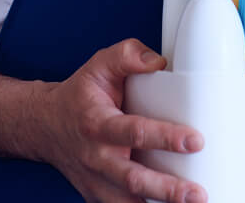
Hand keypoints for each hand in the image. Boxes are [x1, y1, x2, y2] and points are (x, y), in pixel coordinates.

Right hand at [36, 38, 206, 202]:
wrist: (46, 125)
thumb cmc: (79, 96)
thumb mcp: (99, 65)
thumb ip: (128, 55)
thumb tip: (158, 62)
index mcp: (98, 123)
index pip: (135, 132)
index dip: (166, 138)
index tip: (195, 141)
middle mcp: (96, 157)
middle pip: (133, 179)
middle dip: (167, 190)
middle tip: (197, 193)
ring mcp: (96, 181)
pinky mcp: (99, 196)